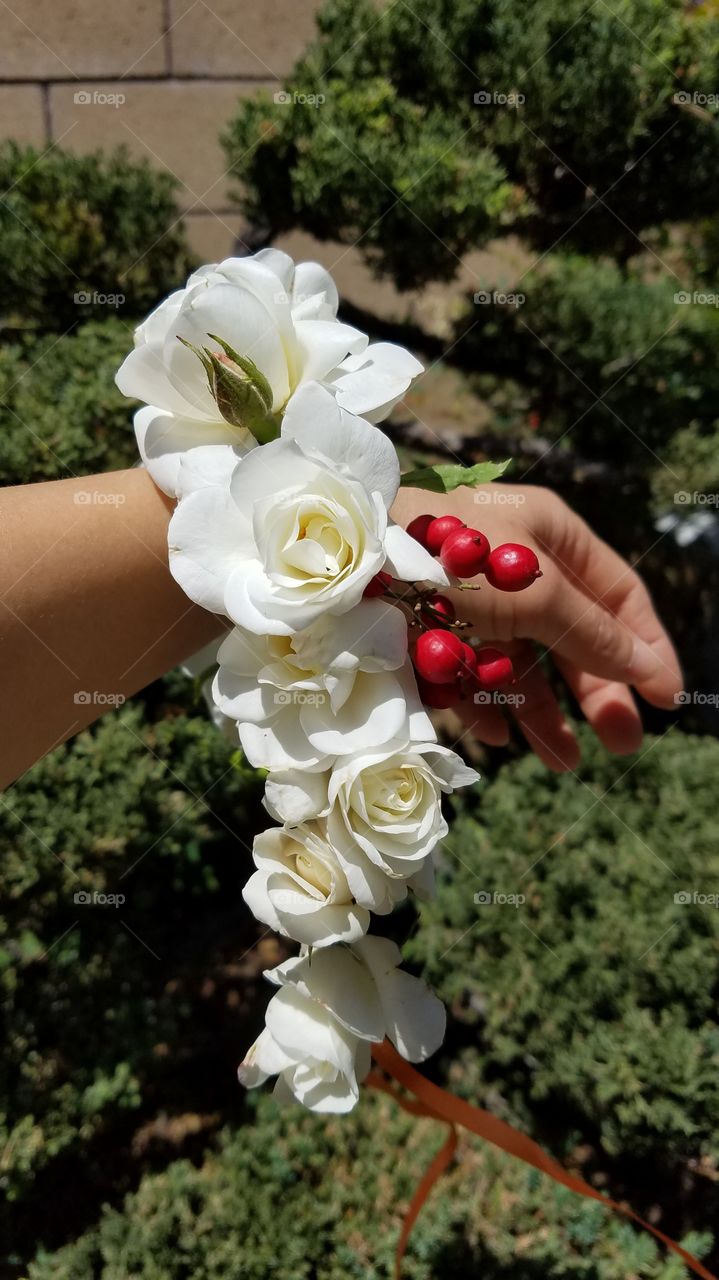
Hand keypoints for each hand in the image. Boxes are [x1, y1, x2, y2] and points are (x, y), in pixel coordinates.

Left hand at [391, 484, 682, 770]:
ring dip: (545, 712)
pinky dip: (486, 706)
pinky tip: (496, 737)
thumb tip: (647, 668)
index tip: (668, 698)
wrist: (343, 571)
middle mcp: (512, 564)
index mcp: (547, 533)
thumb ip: (594, 633)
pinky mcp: (428, 632)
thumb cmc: (451, 563)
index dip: (645, 643)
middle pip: (573, 634)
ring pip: (522, 662)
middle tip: (624, 743)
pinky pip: (469, 675)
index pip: (616, 592)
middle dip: (599, 689)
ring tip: (564, 762)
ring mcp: (470, 600)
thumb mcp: (538, 595)